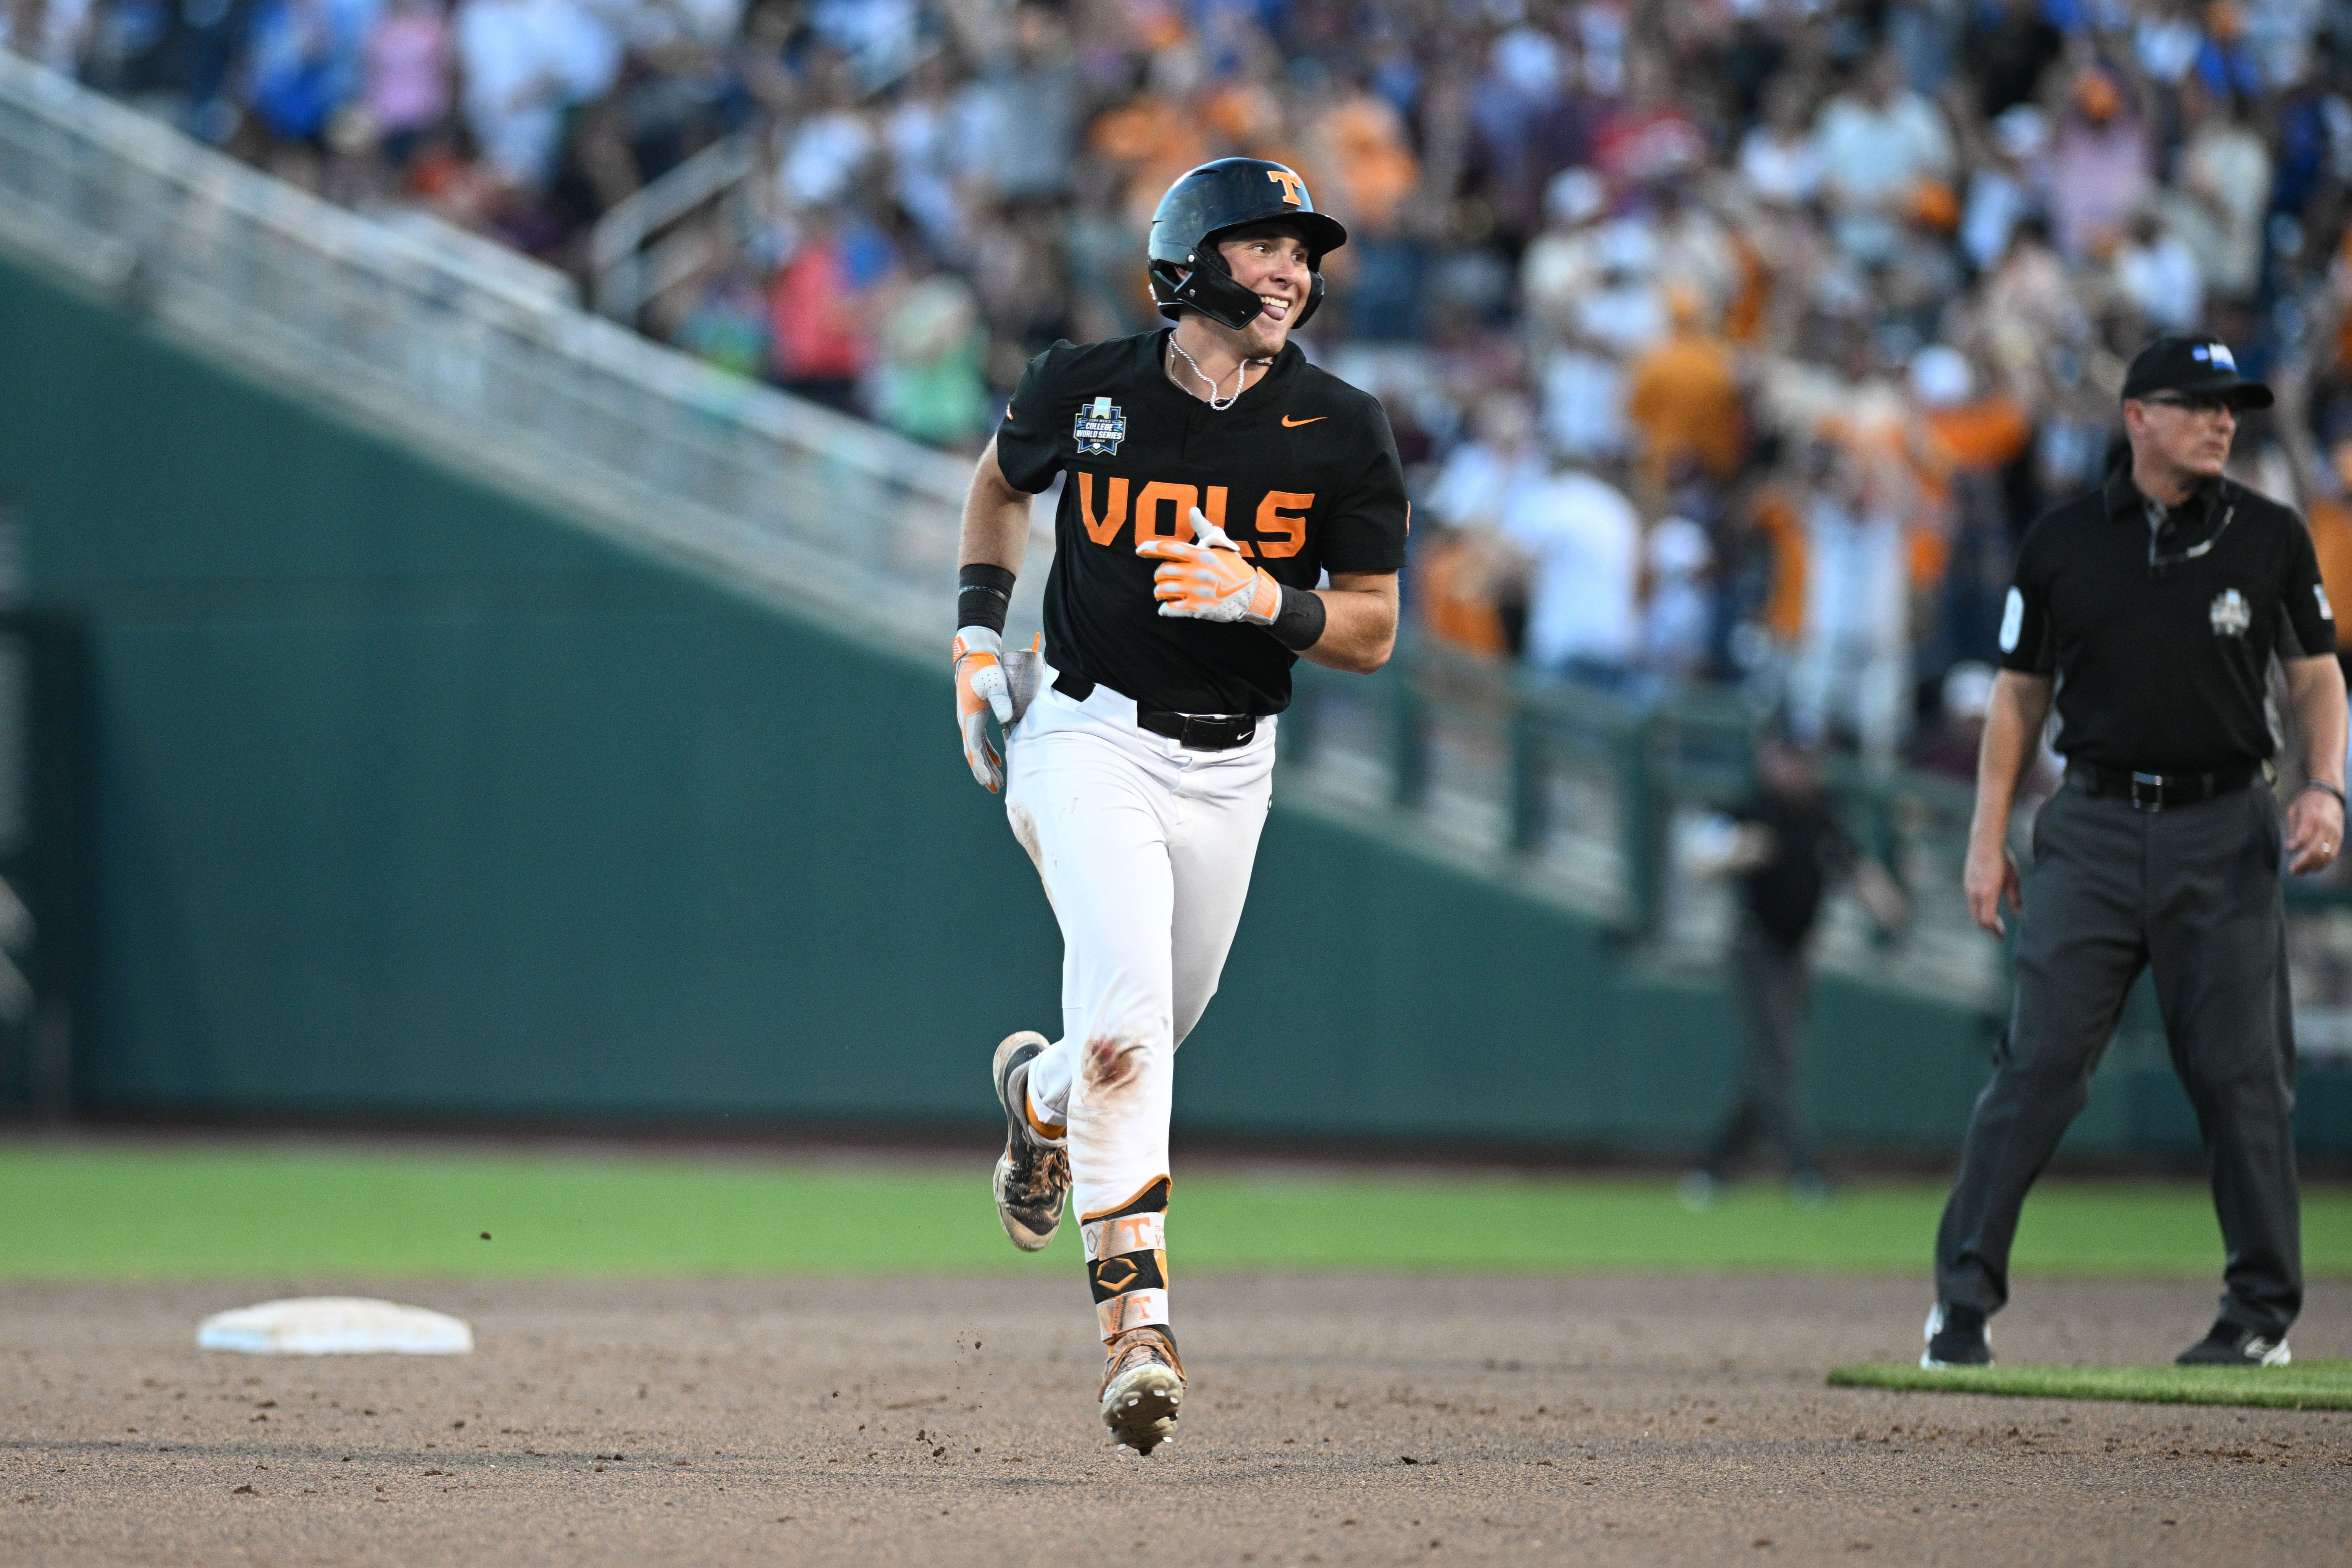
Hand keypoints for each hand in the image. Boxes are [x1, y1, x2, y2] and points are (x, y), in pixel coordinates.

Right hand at [953, 627, 1012, 792]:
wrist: (975, 657)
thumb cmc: (986, 670)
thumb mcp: (995, 684)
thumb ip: (1001, 700)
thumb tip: (1007, 719)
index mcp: (970, 718)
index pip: (974, 748)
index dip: (980, 765)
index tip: (987, 781)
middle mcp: (967, 723)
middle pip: (974, 753)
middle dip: (983, 772)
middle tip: (993, 788)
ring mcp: (970, 721)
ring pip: (978, 749)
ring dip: (987, 765)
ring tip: (997, 782)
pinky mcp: (976, 717)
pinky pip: (981, 741)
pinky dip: (989, 752)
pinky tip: (997, 761)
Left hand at [1136, 508, 1279, 623]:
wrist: (1252, 595)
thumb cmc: (1234, 568)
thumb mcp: (1221, 546)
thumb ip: (1204, 529)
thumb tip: (1192, 510)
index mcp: (1201, 555)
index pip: (1170, 547)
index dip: (1151, 548)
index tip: (1139, 550)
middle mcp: (1197, 572)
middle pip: (1163, 570)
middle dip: (1158, 574)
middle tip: (1161, 577)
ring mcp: (1197, 591)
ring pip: (1163, 590)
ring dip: (1159, 591)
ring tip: (1161, 592)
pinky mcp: (1198, 609)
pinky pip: (1171, 609)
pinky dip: (1164, 609)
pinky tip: (1165, 608)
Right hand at [1963, 830, 2020, 936]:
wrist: (1984, 841)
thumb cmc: (2002, 859)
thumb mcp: (2013, 879)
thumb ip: (2015, 899)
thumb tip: (2021, 917)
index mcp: (1987, 893)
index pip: (1988, 921)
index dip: (1995, 931)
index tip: (2003, 936)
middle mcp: (1974, 893)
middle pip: (1978, 920)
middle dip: (1989, 929)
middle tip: (2000, 934)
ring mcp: (1968, 888)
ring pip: (1974, 912)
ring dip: (1983, 920)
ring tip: (1995, 923)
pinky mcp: (1966, 883)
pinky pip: (1972, 903)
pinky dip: (1980, 910)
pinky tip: (1989, 907)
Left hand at [2286, 785, 2344, 874]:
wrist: (2329, 793)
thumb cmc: (2307, 801)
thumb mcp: (2294, 810)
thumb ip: (2294, 828)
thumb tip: (2292, 847)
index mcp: (2313, 818)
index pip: (2303, 839)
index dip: (2293, 848)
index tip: (2287, 849)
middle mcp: (2326, 827)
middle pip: (2316, 851)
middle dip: (2303, 863)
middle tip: (2292, 869)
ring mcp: (2335, 833)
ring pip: (2326, 856)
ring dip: (2313, 866)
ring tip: (2301, 871)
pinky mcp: (2339, 837)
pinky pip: (2332, 854)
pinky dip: (2322, 863)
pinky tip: (2312, 867)